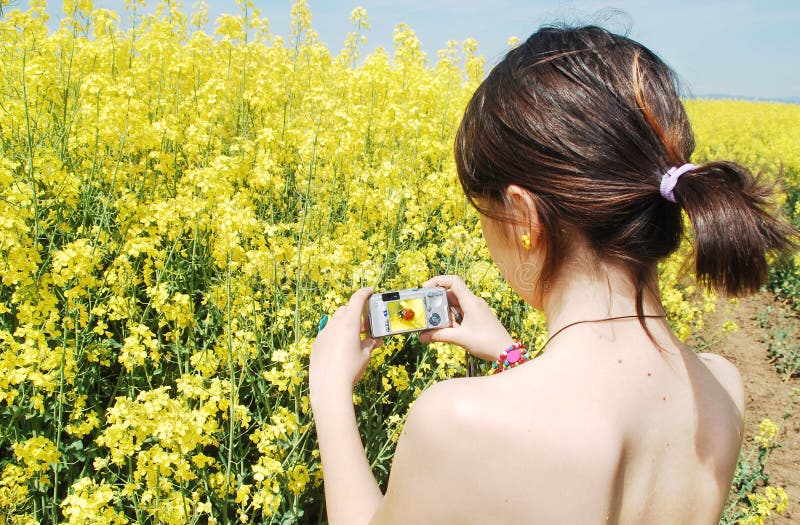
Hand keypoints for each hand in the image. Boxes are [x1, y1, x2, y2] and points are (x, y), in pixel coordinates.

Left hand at [309, 288, 382, 409]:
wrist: (329, 386)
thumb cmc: (351, 369)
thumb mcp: (365, 355)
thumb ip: (370, 344)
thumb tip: (374, 341)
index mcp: (349, 323)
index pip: (357, 299)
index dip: (364, 293)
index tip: (369, 291)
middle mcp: (334, 325)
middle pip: (345, 310)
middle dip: (354, 314)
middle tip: (363, 327)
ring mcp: (323, 334)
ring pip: (334, 322)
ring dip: (344, 325)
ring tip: (352, 339)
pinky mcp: (316, 344)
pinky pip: (326, 334)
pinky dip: (334, 336)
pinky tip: (339, 350)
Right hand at [418, 275, 513, 360]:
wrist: (505, 351)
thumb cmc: (486, 342)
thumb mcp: (459, 338)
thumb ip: (439, 335)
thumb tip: (422, 337)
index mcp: (470, 301)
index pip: (453, 281)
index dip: (438, 280)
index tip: (426, 288)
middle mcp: (474, 302)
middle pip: (451, 294)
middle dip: (438, 303)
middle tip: (428, 313)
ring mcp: (476, 309)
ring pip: (455, 305)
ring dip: (446, 314)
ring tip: (441, 327)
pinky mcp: (478, 316)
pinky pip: (461, 312)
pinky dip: (453, 319)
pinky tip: (451, 330)